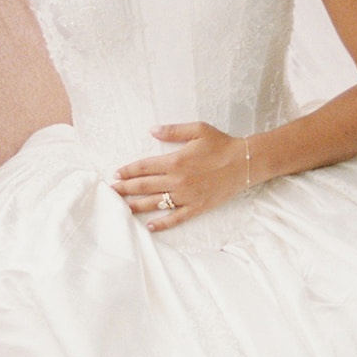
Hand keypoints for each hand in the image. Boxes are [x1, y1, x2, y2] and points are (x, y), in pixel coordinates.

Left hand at [113, 123, 248, 231]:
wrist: (245, 162)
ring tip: (122, 207)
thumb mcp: (198, 130)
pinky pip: (176, 217)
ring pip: (155, 203)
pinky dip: (162, 223)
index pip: (144, 167)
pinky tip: (150, 226)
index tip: (116, 174)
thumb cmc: (222, 144)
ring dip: (136, 205)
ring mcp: (186, 196)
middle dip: (125, 189)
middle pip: (144, 186)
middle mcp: (177, 180)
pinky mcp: (197, 207)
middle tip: (111, 192)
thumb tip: (152, 130)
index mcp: (175, 161)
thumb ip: (173, 131)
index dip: (128, 170)